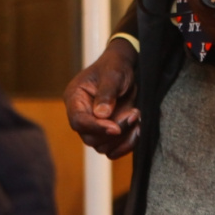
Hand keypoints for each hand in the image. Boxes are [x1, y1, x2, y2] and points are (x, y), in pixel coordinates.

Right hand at [64, 38, 140, 158]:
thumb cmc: (116, 65)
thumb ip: (106, 93)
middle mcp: (82, 115)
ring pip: (102, 147)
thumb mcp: (113, 74)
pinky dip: (127, 144)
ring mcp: (94, 126)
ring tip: (137, 116)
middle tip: (133, 114)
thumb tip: (100, 115)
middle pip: (90, 138)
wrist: (127, 67)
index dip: (96, 128)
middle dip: (114, 132)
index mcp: (75, 98)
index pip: (79, 121)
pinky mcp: (108, 132)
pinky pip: (113, 149)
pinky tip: (138, 130)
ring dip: (123, 138)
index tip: (116, 128)